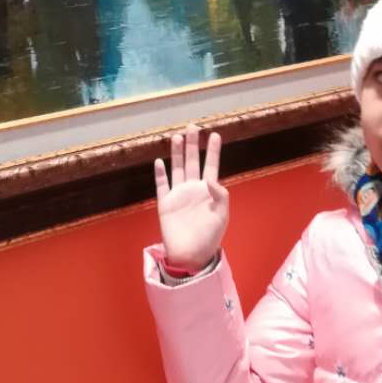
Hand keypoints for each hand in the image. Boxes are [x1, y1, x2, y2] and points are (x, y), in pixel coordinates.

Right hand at [154, 125, 228, 271]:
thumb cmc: (210, 237)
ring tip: (177, 137)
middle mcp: (192, 189)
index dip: (213, 151)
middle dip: (192, 144)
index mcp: (208, 191)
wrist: (191, 255)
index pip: (211, 165)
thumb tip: (210, 178)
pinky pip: (162, 185)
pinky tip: (160, 161)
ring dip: (177, 154)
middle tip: (193, 127)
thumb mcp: (222, 216)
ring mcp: (178, 195)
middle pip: (192, 161)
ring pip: (177, 169)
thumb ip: (219, 195)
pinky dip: (160, 173)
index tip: (215, 134)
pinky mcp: (165, 203)